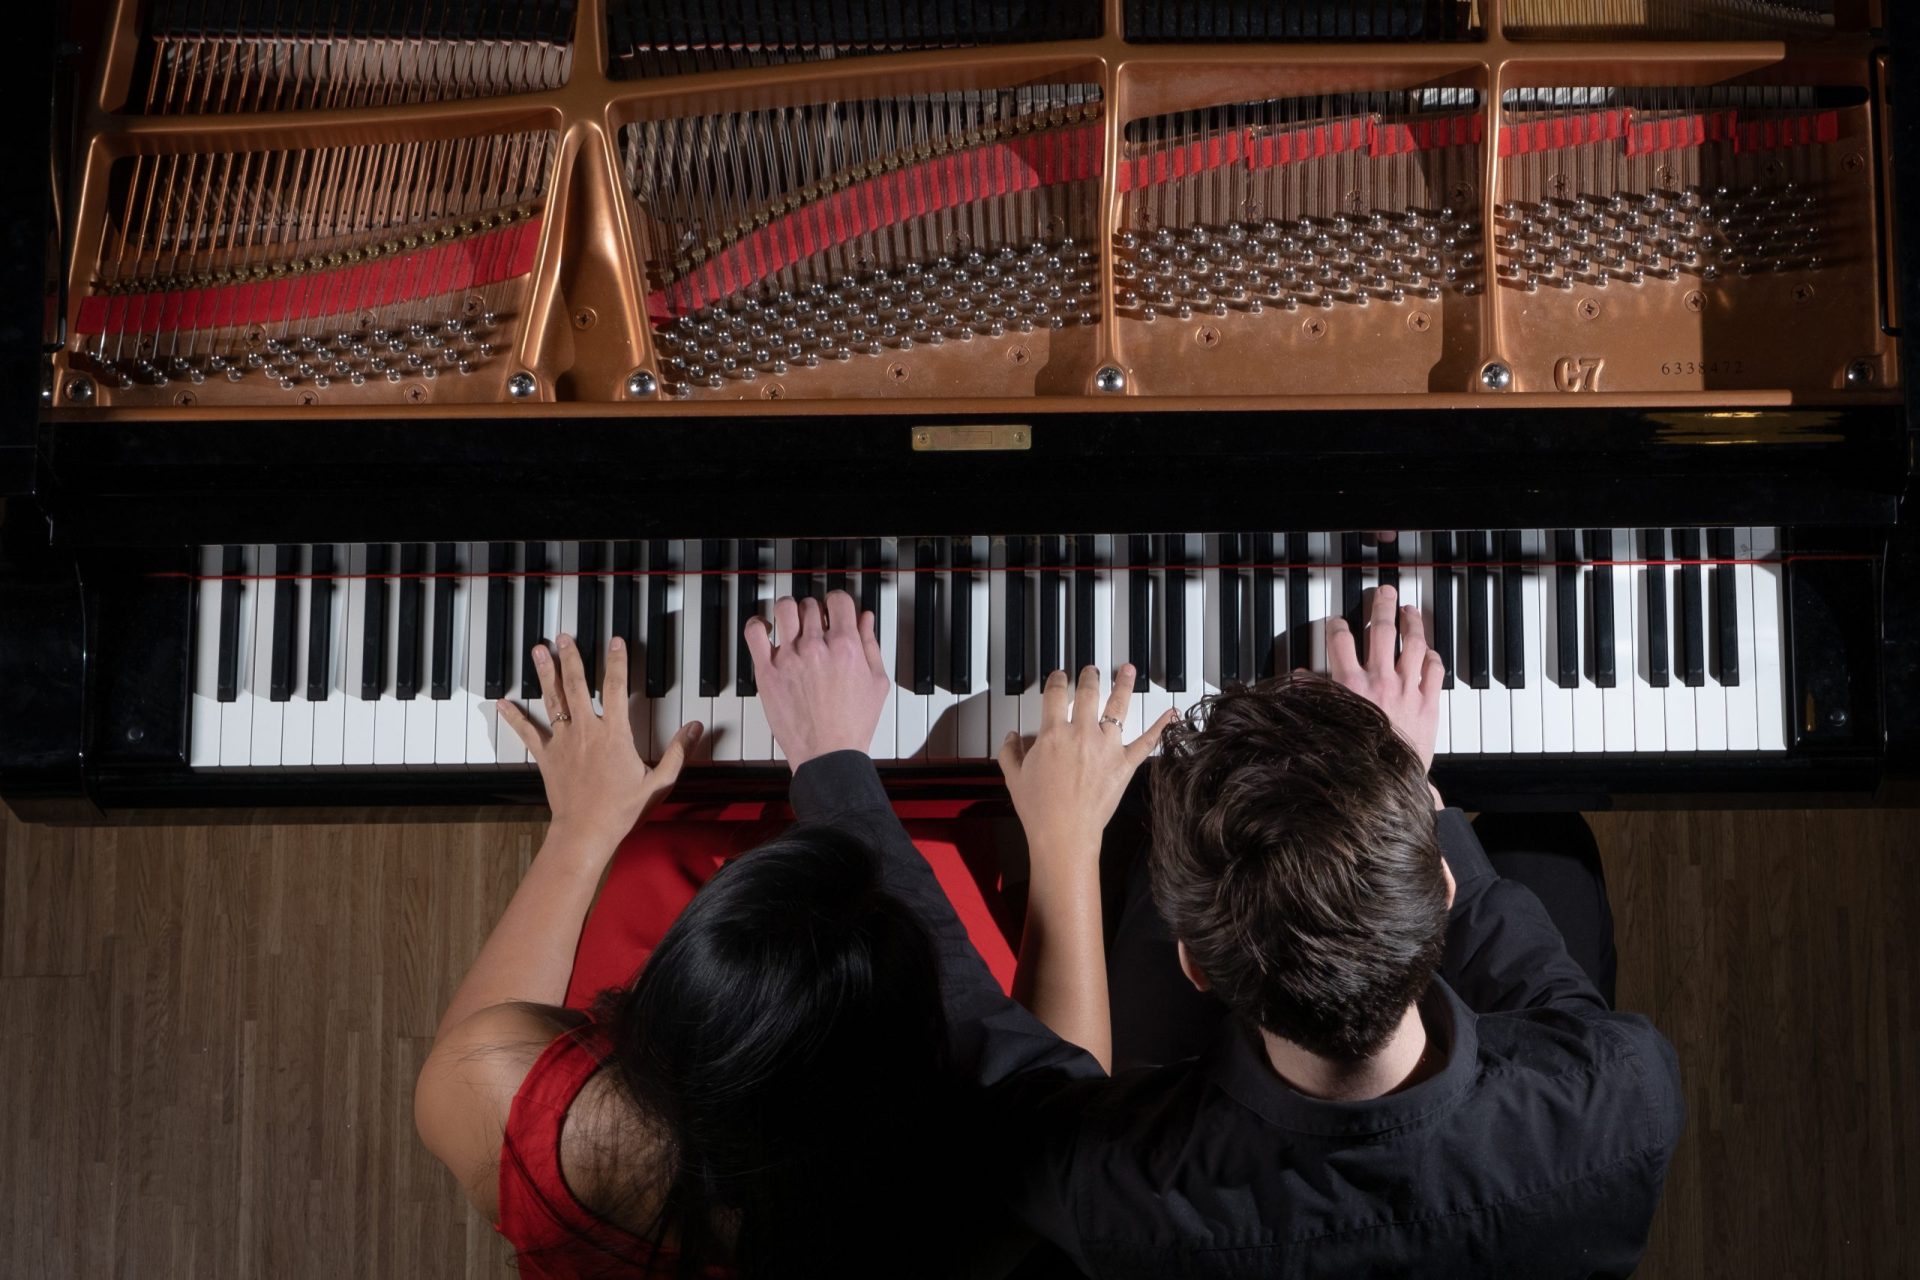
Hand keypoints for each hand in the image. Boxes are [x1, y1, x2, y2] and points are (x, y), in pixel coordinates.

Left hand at [498, 633, 700, 847]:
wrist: (587, 832)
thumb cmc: (623, 810)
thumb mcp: (659, 781)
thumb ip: (679, 752)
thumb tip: (695, 728)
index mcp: (614, 734)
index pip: (615, 687)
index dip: (617, 662)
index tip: (615, 642)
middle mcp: (586, 731)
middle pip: (575, 685)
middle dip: (570, 658)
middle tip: (563, 637)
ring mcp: (563, 743)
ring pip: (551, 701)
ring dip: (544, 674)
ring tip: (537, 651)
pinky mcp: (547, 758)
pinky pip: (528, 733)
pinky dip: (514, 718)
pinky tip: (502, 704)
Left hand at [745, 590, 888, 771]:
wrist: (828, 754)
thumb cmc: (852, 725)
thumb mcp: (877, 682)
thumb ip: (870, 645)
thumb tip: (865, 619)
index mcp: (846, 646)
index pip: (838, 600)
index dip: (838, 603)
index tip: (835, 612)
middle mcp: (816, 646)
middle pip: (811, 604)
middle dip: (816, 611)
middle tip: (816, 626)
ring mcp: (789, 657)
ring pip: (784, 609)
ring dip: (790, 611)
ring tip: (792, 624)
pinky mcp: (767, 671)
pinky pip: (754, 632)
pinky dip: (758, 625)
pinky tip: (766, 631)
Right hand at [999, 665, 1174, 868]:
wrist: (1064, 833)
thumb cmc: (1039, 810)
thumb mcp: (1014, 777)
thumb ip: (1009, 752)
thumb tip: (1010, 737)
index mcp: (1053, 733)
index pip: (1055, 694)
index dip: (1057, 680)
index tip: (1059, 677)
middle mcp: (1082, 734)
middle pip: (1088, 693)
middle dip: (1090, 676)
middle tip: (1092, 670)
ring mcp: (1106, 747)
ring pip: (1118, 707)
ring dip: (1123, 685)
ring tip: (1127, 670)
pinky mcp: (1124, 765)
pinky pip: (1147, 742)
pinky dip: (1160, 727)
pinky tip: (1171, 714)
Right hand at [1327, 583, 1445, 772]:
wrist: (1388, 785)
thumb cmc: (1357, 759)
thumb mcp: (1325, 726)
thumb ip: (1314, 698)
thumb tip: (1300, 679)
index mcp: (1350, 686)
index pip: (1340, 641)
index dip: (1337, 625)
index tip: (1338, 622)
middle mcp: (1380, 682)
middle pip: (1381, 631)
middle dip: (1382, 606)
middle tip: (1385, 592)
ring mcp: (1407, 690)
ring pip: (1413, 645)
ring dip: (1412, 624)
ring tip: (1411, 611)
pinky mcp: (1429, 704)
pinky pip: (1434, 671)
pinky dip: (1433, 657)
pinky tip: (1430, 651)